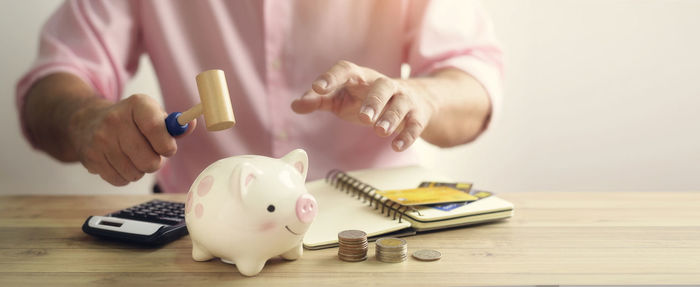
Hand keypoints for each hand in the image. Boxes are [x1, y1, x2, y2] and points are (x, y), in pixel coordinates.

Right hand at [69, 94, 195, 185]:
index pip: (155, 127)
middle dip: (155, 162)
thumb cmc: (131, 121)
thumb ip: (173, 125)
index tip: (168, 149)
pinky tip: (121, 162)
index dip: (166, 145)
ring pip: (135, 173)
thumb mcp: (152, 115)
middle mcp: (115, 119)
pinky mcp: (90, 157)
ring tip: (134, 157)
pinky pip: (120, 180)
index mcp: (137, 104)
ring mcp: (100, 139)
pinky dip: (125, 176)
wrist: (88, 121)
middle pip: (148, 159)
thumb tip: (191, 124)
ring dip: (139, 170)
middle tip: (150, 154)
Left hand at [291, 60, 436, 150]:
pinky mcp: (416, 115)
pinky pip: (414, 124)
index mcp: (361, 77)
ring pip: (400, 105)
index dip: (332, 77)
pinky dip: (408, 135)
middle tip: (363, 117)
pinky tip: (397, 146)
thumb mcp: (342, 97)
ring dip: (391, 118)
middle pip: (382, 87)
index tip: (318, 88)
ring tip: (380, 132)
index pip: (346, 70)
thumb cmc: (367, 98)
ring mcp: (403, 99)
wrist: (413, 98)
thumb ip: (319, 100)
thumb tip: (296, 105)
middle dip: (373, 102)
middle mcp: (384, 85)